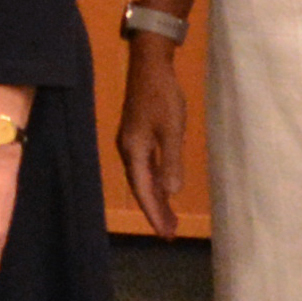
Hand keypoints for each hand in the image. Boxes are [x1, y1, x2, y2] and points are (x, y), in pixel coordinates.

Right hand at [114, 46, 190, 238]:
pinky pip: (147, 167)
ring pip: (144, 178)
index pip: (144, 190)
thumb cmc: (163, 96)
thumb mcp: (172, 129)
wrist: (150, 66)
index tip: (165, 233)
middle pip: (141, 188)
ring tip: (169, 218)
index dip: (155, 213)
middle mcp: (129, 150)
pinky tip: (165, 189)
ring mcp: (133, 143)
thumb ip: (171, 161)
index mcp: (134, 151)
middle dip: (155, 210)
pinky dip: (156, 181)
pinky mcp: (139, 135)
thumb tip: (171, 192)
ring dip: (156, 198)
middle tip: (169, 233)